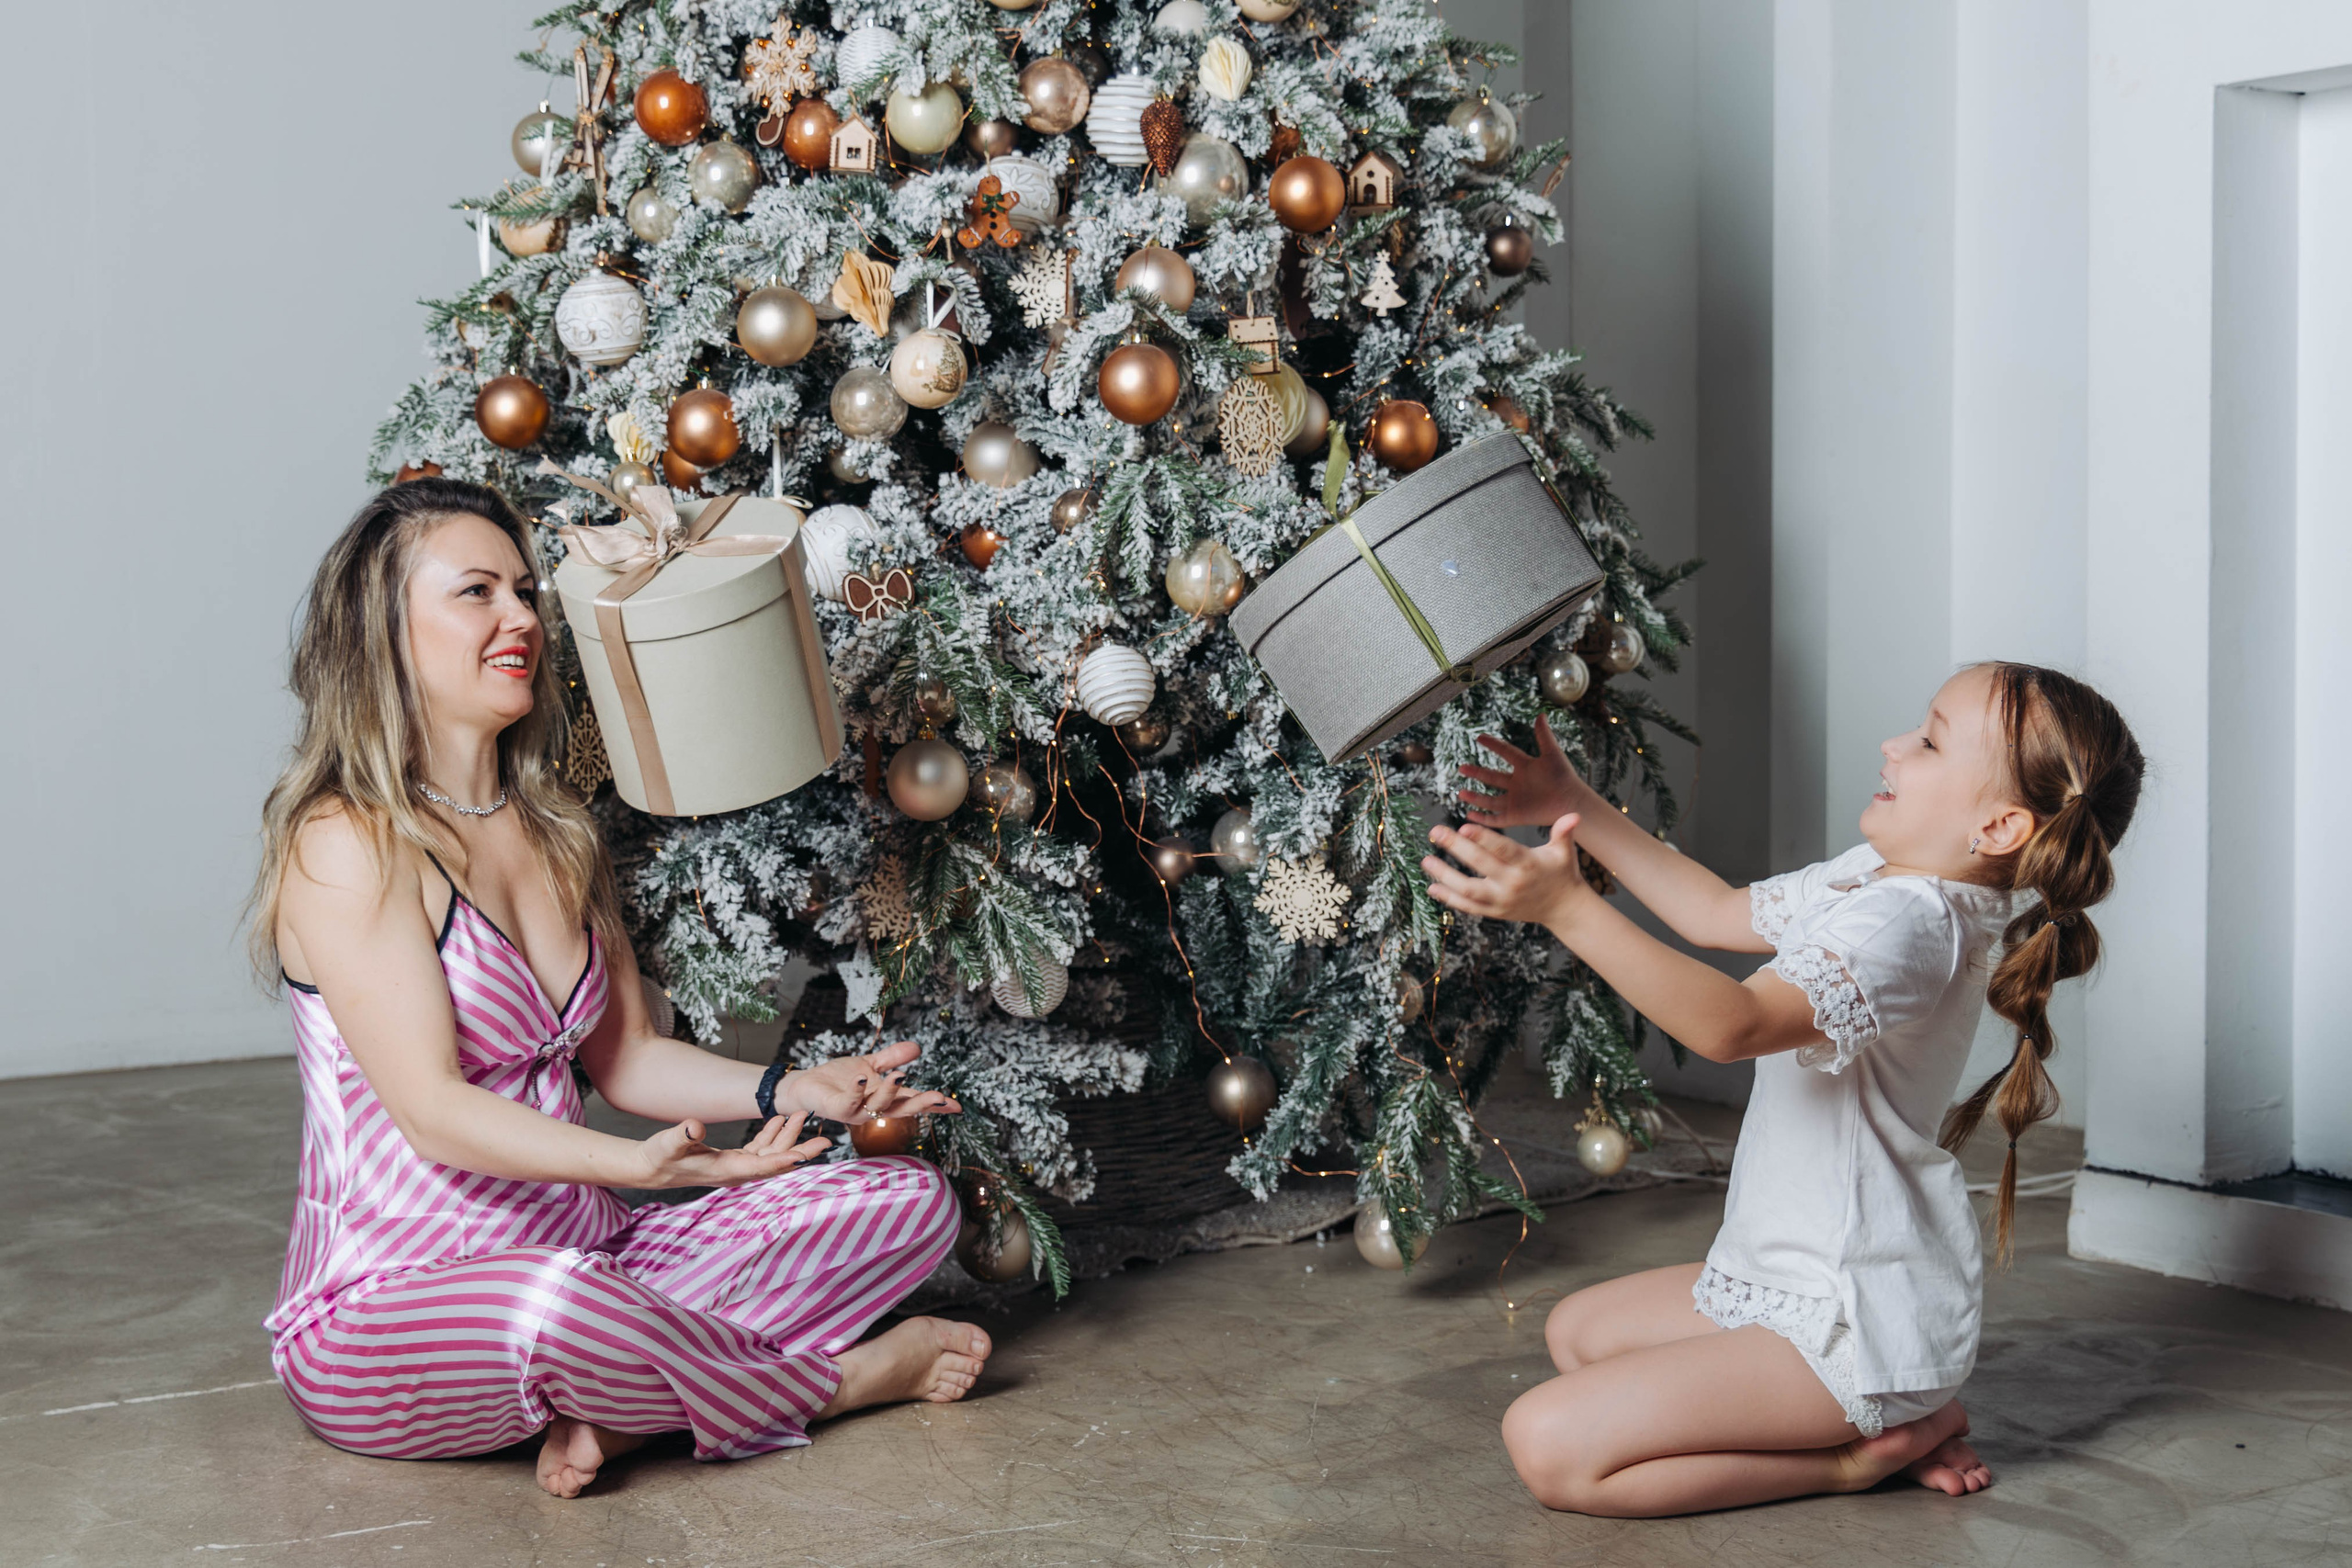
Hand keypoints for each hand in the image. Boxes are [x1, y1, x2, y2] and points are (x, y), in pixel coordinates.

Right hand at [638, 1111, 831, 1188]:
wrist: (649, 1168)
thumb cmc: (658, 1156)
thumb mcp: (667, 1143)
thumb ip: (682, 1134)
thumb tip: (694, 1126)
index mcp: (726, 1170)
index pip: (763, 1167)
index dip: (786, 1160)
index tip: (809, 1154)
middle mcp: (736, 1172)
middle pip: (776, 1162)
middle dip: (801, 1150)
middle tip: (827, 1139)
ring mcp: (735, 1167)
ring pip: (770, 1154)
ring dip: (788, 1136)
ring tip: (802, 1115)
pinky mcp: (732, 1160)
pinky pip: (760, 1149)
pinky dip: (772, 1135)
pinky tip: (779, 1120)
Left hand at [781, 1038, 963, 1125]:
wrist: (806, 1085)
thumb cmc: (839, 1078)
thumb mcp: (870, 1064)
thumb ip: (892, 1058)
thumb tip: (917, 1047)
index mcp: (884, 1099)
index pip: (913, 1100)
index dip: (935, 1104)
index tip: (957, 1106)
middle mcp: (873, 1109)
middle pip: (902, 1109)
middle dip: (921, 1104)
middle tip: (939, 1098)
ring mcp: (855, 1111)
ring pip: (877, 1106)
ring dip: (889, 1092)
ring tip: (899, 1075)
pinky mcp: (836, 1109)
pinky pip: (848, 1101)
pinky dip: (855, 1090)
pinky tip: (862, 1077)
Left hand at [1422, 814, 1594, 928]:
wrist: (1563, 908)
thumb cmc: (1561, 873)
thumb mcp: (1564, 852)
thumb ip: (1563, 832)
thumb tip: (1574, 815)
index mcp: (1528, 864)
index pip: (1503, 850)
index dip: (1483, 838)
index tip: (1463, 825)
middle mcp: (1513, 883)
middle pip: (1480, 865)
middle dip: (1456, 848)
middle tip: (1435, 831)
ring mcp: (1501, 901)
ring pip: (1468, 890)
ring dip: (1444, 876)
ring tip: (1426, 860)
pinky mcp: (1494, 912)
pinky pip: (1468, 907)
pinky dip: (1449, 898)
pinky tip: (1432, 887)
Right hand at [1456, 718, 1590, 827]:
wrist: (1572, 802)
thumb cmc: (1565, 777)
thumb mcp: (1553, 754)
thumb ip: (1544, 735)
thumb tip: (1541, 714)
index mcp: (1525, 767)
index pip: (1506, 753)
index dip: (1493, 745)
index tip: (1479, 737)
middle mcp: (1518, 784)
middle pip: (1492, 777)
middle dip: (1476, 772)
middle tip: (1462, 768)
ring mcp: (1516, 801)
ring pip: (1490, 800)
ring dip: (1475, 797)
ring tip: (1461, 793)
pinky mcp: (1516, 816)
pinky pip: (1496, 818)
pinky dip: (1483, 818)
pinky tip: (1469, 814)